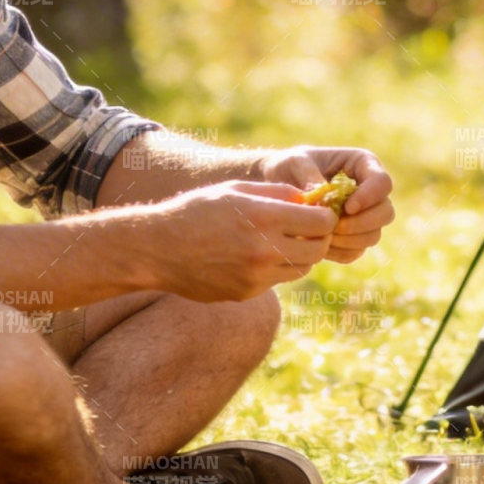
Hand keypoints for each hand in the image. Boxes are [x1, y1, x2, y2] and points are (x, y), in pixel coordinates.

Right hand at [145, 180, 337, 301]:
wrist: (158, 249)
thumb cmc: (197, 211)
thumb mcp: (237, 190)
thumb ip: (278, 194)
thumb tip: (310, 200)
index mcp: (264, 217)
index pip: (321, 222)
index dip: (325, 215)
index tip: (318, 211)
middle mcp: (264, 250)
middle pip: (319, 249)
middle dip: (319, 237)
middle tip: (308, 227)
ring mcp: (256, 276)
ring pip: (302, 268)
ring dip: (301, 254)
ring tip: (283, 240)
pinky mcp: (247, 293)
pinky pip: (278, 280)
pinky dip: (277, 268)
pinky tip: (257, 255)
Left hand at [257, 145, 395, 263]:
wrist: (279, 182)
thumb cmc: (290, 165)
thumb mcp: (296, 162)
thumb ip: (310, 175)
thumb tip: (322, 196)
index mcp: (363, 164)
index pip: (382, 182)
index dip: (370, 197)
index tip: (347, 207)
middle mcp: (370, 191)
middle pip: (385, 212)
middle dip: (362, 224)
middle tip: (334, 227)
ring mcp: (364, 216)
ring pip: (374, 235)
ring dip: (351, 240)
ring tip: (324, 236)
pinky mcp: (352, 236)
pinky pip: (356, 251)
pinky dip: (340, 252)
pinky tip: (321, 246)